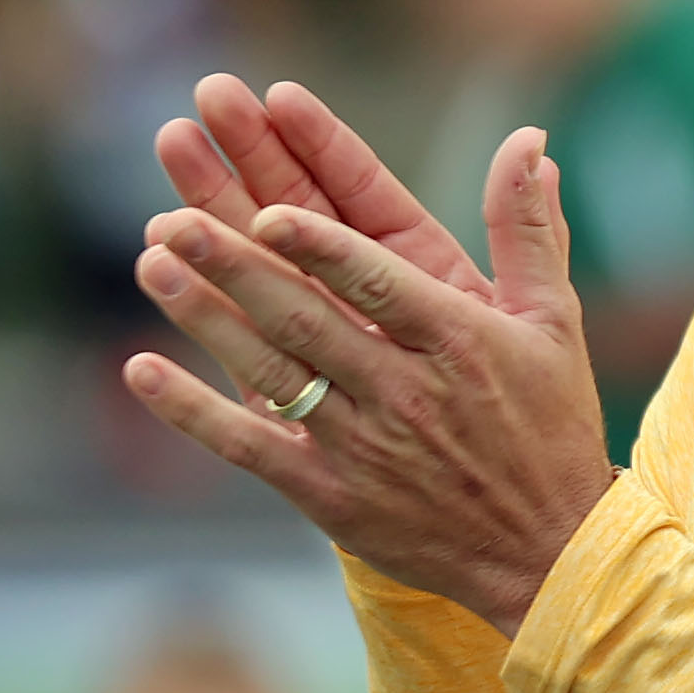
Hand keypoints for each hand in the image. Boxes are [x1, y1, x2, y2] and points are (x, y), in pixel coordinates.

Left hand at [123, 98, 616, 637]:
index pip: (379, 283)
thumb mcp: (553, 320)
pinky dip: (192, 411)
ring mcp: (362, 447)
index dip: (321, 247)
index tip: (268, 210)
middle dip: (236, 264)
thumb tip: (530, 137)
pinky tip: (140, 369)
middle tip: (174, 214)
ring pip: (271, 372)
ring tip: (151, 260)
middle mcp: (406, 392)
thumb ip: (528, 226)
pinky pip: (249, 449)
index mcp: (459, 341)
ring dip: (205, 317)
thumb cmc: (548, 424)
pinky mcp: (329, 496)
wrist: (546, 555)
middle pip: (306, 319)